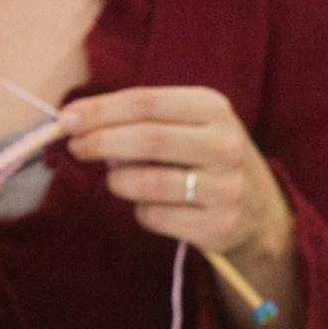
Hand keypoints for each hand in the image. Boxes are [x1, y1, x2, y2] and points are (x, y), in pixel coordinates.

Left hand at [60, 86, 293, 259]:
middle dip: (99, 142)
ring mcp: (225, 188)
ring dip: (118, 181)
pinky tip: (153, 205)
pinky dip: (140, 211)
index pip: (146, 102)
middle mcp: (225, 145)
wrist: (260, 210)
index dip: (100, 110)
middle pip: (146, 139)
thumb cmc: (207, 158)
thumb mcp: (191, 124)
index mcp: (214, 108)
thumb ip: (143, 119)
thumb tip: (78, 123)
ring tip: (119, 179)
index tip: (67, 118)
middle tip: (76, 147)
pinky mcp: (218, 226)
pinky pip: (154, 217)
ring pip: (146, 182)